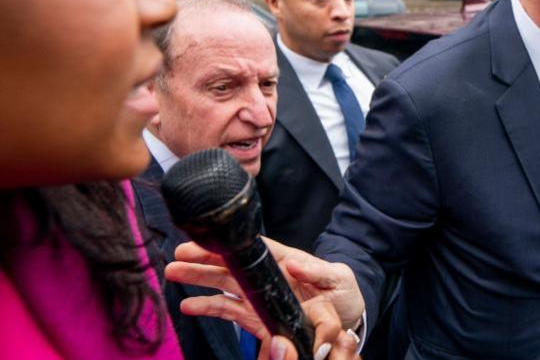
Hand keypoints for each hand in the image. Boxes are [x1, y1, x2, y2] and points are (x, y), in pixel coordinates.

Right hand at [165, 238, 364, 359]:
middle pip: (233, 263)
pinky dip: (208, 307)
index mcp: (287, 260)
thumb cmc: (344, 293)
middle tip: (178, 254)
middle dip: (205, 258)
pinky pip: (230, 310)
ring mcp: (261, 296)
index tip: (207, 239)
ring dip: (199, 279)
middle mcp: (269, 276)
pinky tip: (189, 305)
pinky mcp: (258, 316)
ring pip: (225, 285)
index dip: (231, 244)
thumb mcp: (339, 278)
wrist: (347, 320)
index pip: (255, 248)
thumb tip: (295, 263)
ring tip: (174, 273)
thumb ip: (318, 270)